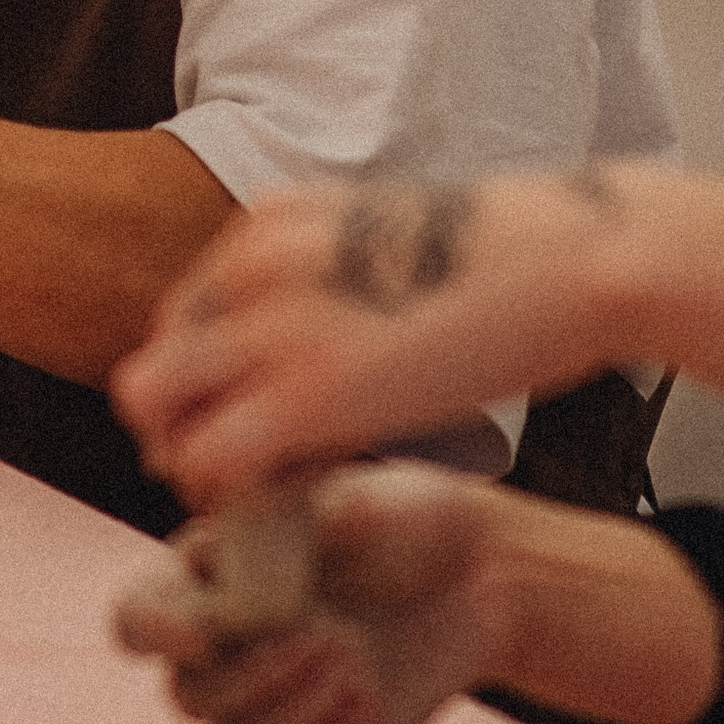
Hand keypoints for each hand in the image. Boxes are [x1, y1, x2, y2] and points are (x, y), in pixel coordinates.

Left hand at [113, 174, 630, 502]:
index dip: (213, 385)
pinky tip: (294, 500)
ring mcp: (267, 329)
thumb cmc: (507, 262)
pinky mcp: (303, 395)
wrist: (568, 259)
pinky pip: (208, 461)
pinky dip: (232, 492)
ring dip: (197, 461)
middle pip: (155, 367)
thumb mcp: (384, 242)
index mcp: (266, 224)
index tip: (261, 424)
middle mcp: (247, 266)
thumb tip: (319, 344)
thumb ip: (328, 283)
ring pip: (156, 414)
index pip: (186, 320)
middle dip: (185, 427)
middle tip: (251, 470)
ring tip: (272, 489)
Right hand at [113, 462, 510, 723]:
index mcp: (207, 578)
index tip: (203, 635)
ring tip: (353, 658)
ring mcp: (272, 708)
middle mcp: (227, 651)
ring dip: (292, 715)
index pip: (136, 621)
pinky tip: (368, 705)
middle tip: (327, 633)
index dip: (154, 636)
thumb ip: (300, 528)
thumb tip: (269, 575)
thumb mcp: (355, 498)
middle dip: (254, 675)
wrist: (480, 572)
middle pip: (186, 700)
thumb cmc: (404, 518)